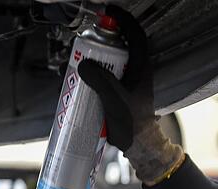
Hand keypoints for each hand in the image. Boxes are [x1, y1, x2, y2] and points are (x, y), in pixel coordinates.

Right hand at [77, 7, 183, 184]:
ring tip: (76, 65)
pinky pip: (103, 76)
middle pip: (117, 45)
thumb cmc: (134, 124)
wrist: (138, 145)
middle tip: (82, 44)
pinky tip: (78, 81)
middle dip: (98, 41)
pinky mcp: (117, 91)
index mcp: (141, 68)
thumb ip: (100, 80)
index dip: (123, 19)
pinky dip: (90, 74)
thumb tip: (83, 65)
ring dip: (92, 59)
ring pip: (108, 61)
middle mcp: (135, 71)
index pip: (135, 35)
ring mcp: (126, 81)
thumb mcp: (114, 99)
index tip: (108, 11)